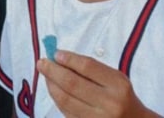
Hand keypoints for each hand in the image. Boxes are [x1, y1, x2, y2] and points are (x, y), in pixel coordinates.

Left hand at [36, 50, 160, 117]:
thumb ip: (91, 69)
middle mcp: (109, 103)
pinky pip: (66, 112)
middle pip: (73, 84)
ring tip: (45, 75)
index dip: (69, 59)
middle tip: (41, 62)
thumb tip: (60, 57)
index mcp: (119, 85)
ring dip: (51, 85)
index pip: (88, 67)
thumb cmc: (122, 96)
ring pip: (66, 100)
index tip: (56, 53)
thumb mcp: (115, 79)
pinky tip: (53, 90)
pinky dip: (57, 99)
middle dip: (53, 71)